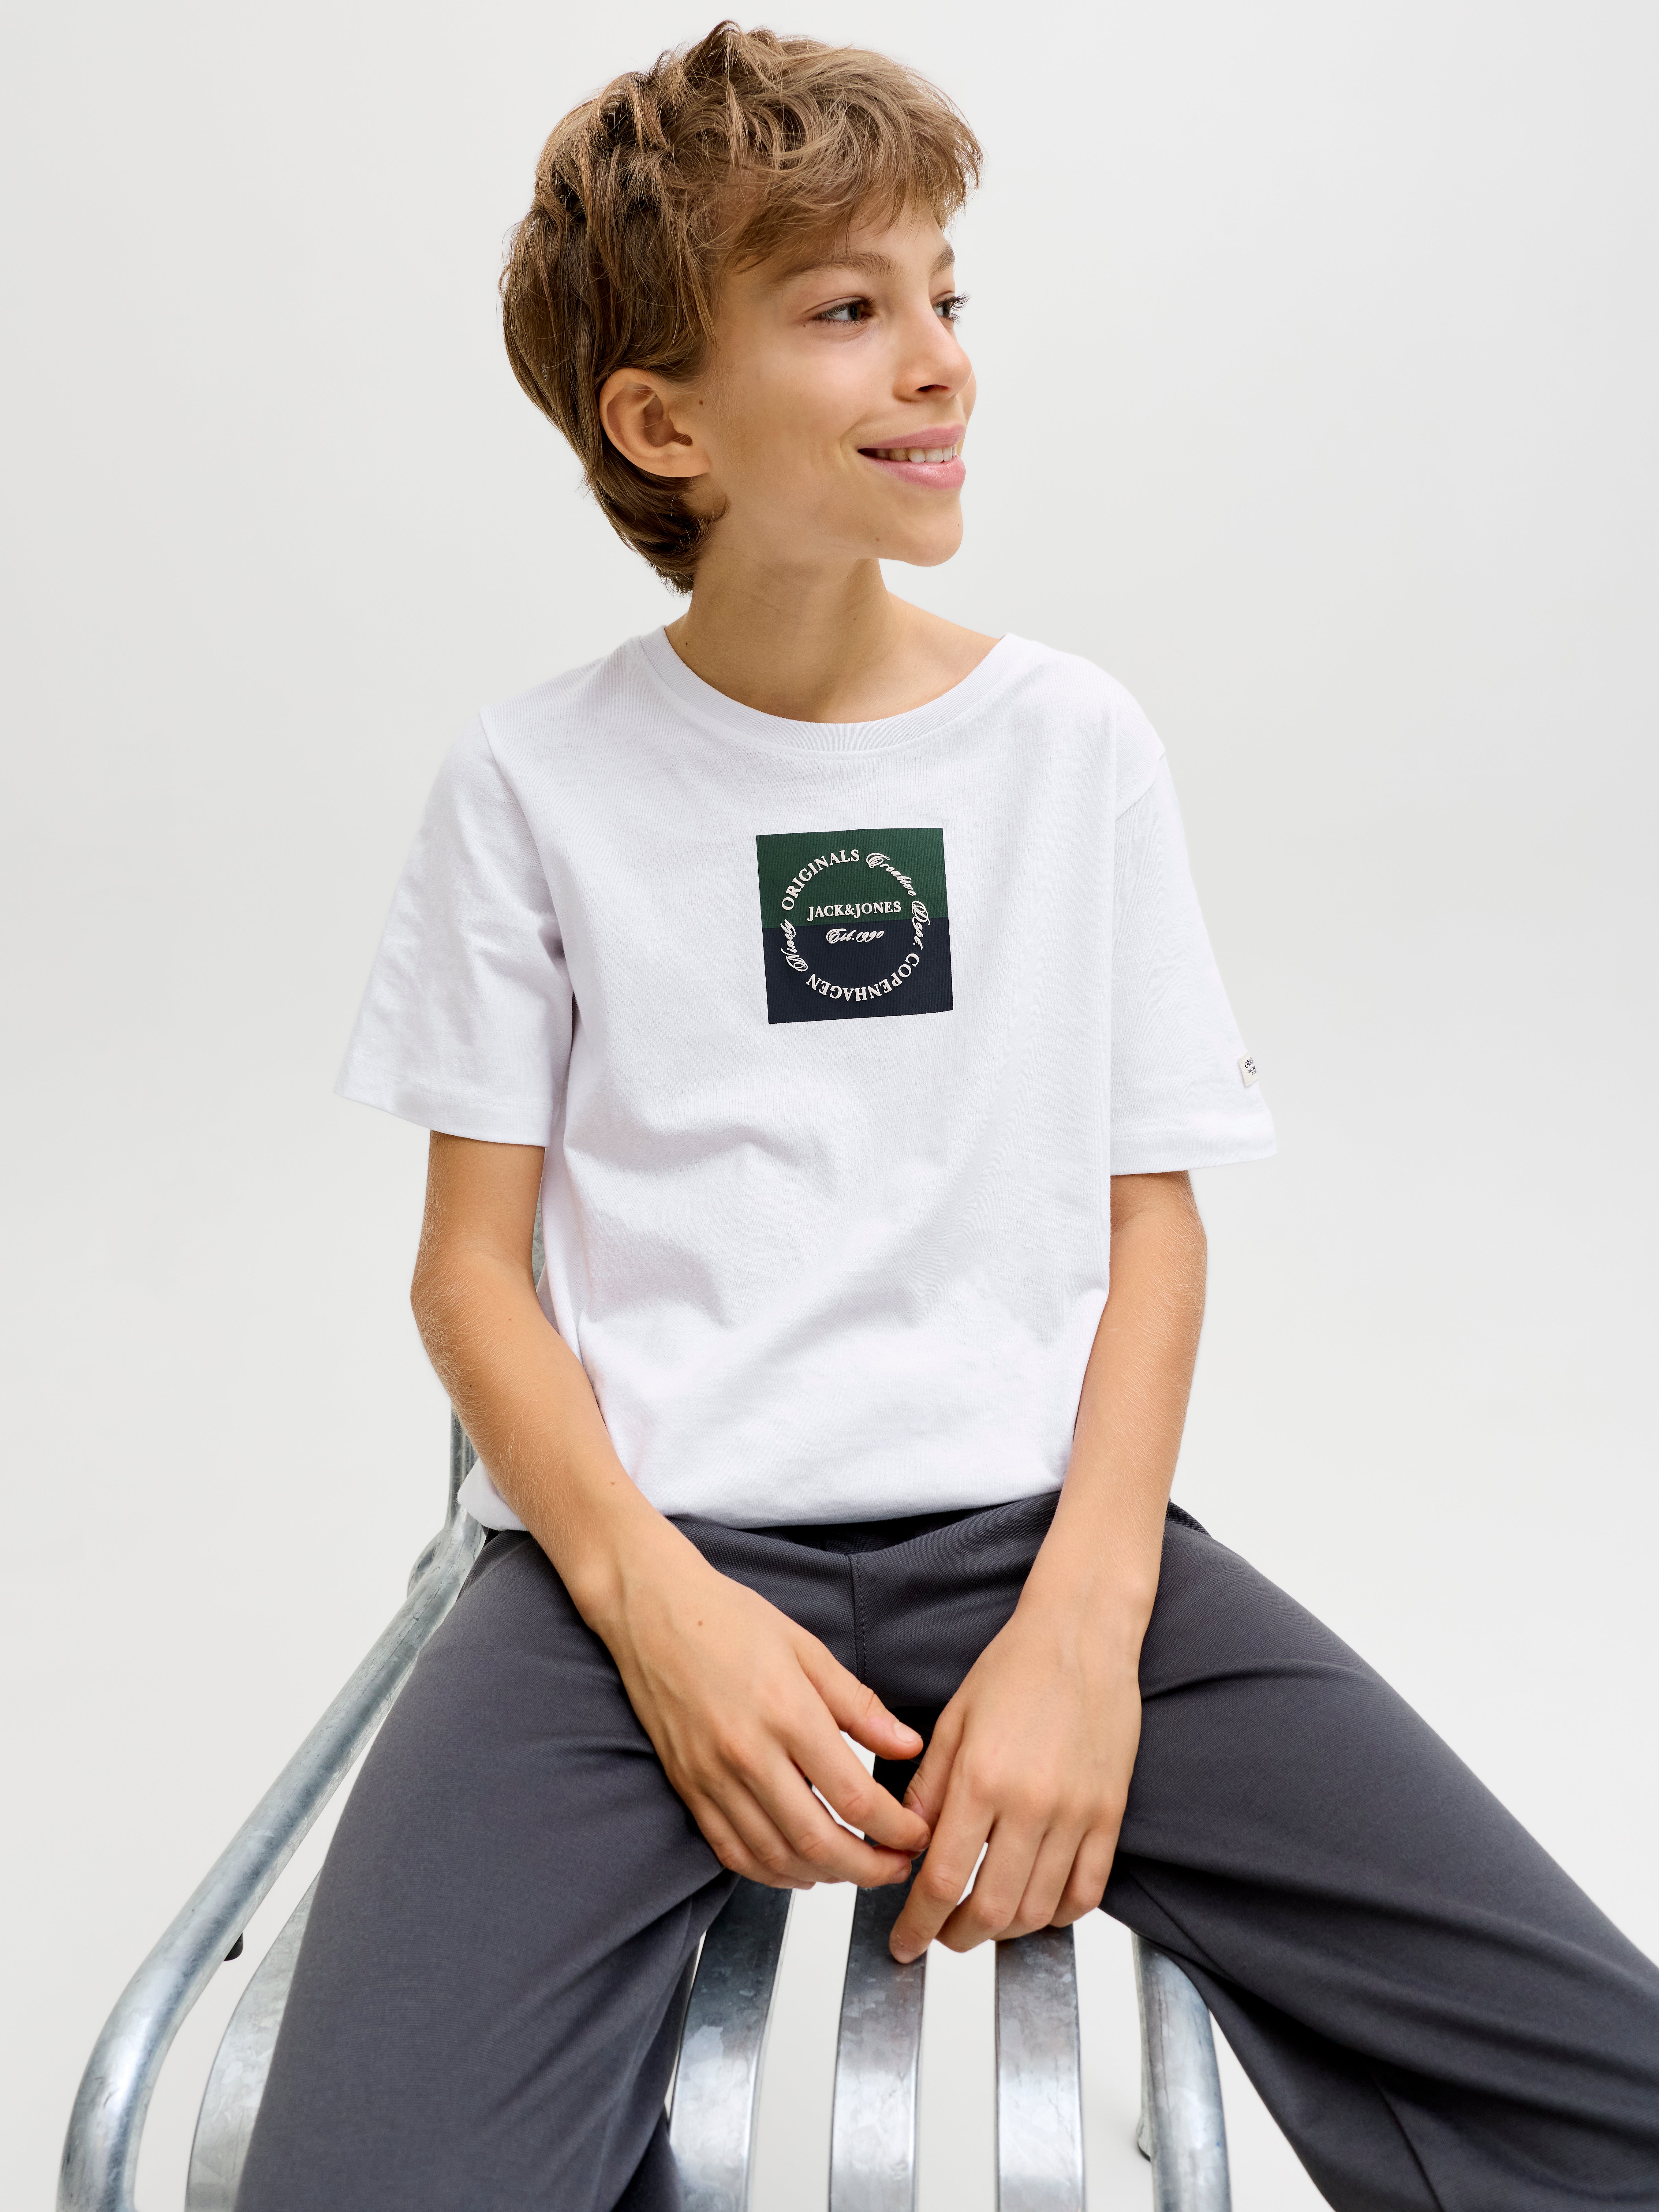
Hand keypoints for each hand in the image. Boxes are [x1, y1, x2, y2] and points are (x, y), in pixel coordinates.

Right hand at [596, 1520, 931, 1888]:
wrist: (651, 1610)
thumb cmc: (728, 1619)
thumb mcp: (807, 1648)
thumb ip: (859, 1705)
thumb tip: (909, 1746)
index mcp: (787, 1713)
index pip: (855, 1797)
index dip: (896, 1829)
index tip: (918, 1834)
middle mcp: (747, 1754)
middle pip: (818, 1842)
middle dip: (869, 1869)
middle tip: (898, 1867)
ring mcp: (712, 1777)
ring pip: (775, 1858)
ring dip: (825, 1876)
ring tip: (857, 1868)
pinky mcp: (687, 1788)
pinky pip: (731, 1853)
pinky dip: (771, 1874)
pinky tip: (801, 1869)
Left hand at [887, 1592, 1141, 1959]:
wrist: (1082, 1635)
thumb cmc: (1015, 1668)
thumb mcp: (953, 1722)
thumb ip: (928, 1789)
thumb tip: (906, 1846)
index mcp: (982, 1778)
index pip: (943, 1880)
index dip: (918, 1923)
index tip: (903, 1943)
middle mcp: (1031, 1804)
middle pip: (990, 1909)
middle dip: (955, 1937)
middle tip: (938, 1936)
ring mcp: (1077, 1814)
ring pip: (1038, 1910)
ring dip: (1003, 1932)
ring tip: (980, 1922)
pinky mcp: (1110, 1815)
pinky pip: (1086, 1892)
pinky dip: (1056, 1915)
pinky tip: (1033, 1908)